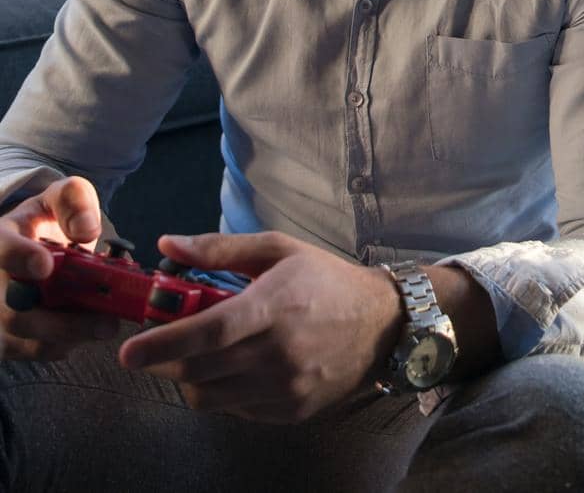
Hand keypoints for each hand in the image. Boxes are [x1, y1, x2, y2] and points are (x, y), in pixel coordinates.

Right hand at [0, 176, 120, 360]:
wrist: (31, 245)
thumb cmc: (46, 221)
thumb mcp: (61, 198)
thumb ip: (74, 202)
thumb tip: (87, 230)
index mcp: (0, 240)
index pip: (1, 250)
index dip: (20, 258)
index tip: (45, 266)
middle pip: (12, 311)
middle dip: (60, 320)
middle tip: (106, 320)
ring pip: (21, 338)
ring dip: (68, 335)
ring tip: (106, 325)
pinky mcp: (7, 337)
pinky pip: (30, 350)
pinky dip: (62, 344)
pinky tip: (86, 330)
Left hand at [119, 232, 401, 422]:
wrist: (383, 323)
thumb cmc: (327, 280)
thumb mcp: (280, 251)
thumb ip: (221, 249)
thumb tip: (168, 244)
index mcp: (275, 306)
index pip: (209, 332)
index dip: (163, 344)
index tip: (128, 352)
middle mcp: (279, 352)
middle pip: (199, 371)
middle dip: (165, 363)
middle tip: (159, 348)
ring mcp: (285, 386)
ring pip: (209, 398)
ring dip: (192, 379)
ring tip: (204, 357)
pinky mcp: (290, 411)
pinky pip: (235, 410)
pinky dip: (225, 392)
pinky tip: (240, 369)